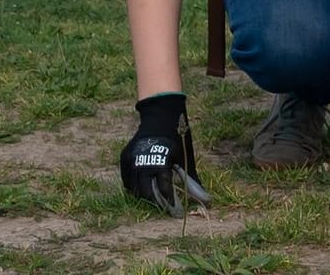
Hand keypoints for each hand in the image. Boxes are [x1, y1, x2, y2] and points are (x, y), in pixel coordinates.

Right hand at [119, 92, 212, 215]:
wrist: (159, 118)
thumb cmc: (177, 137)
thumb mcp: (185, 157)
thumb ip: (192, 178)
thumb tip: (206, 198)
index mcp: (161, 163)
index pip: (163, 189)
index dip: (169, 201)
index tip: (175, 211)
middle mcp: (143, 163)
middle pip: (146, 193)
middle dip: (155, 202)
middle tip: (164, 206)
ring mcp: (131, 161)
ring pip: (133, 188)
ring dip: (143, 195)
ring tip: (154, 199)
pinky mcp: (124, 158)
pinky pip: (126, 179)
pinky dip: (133, 186)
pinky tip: (143, 189)